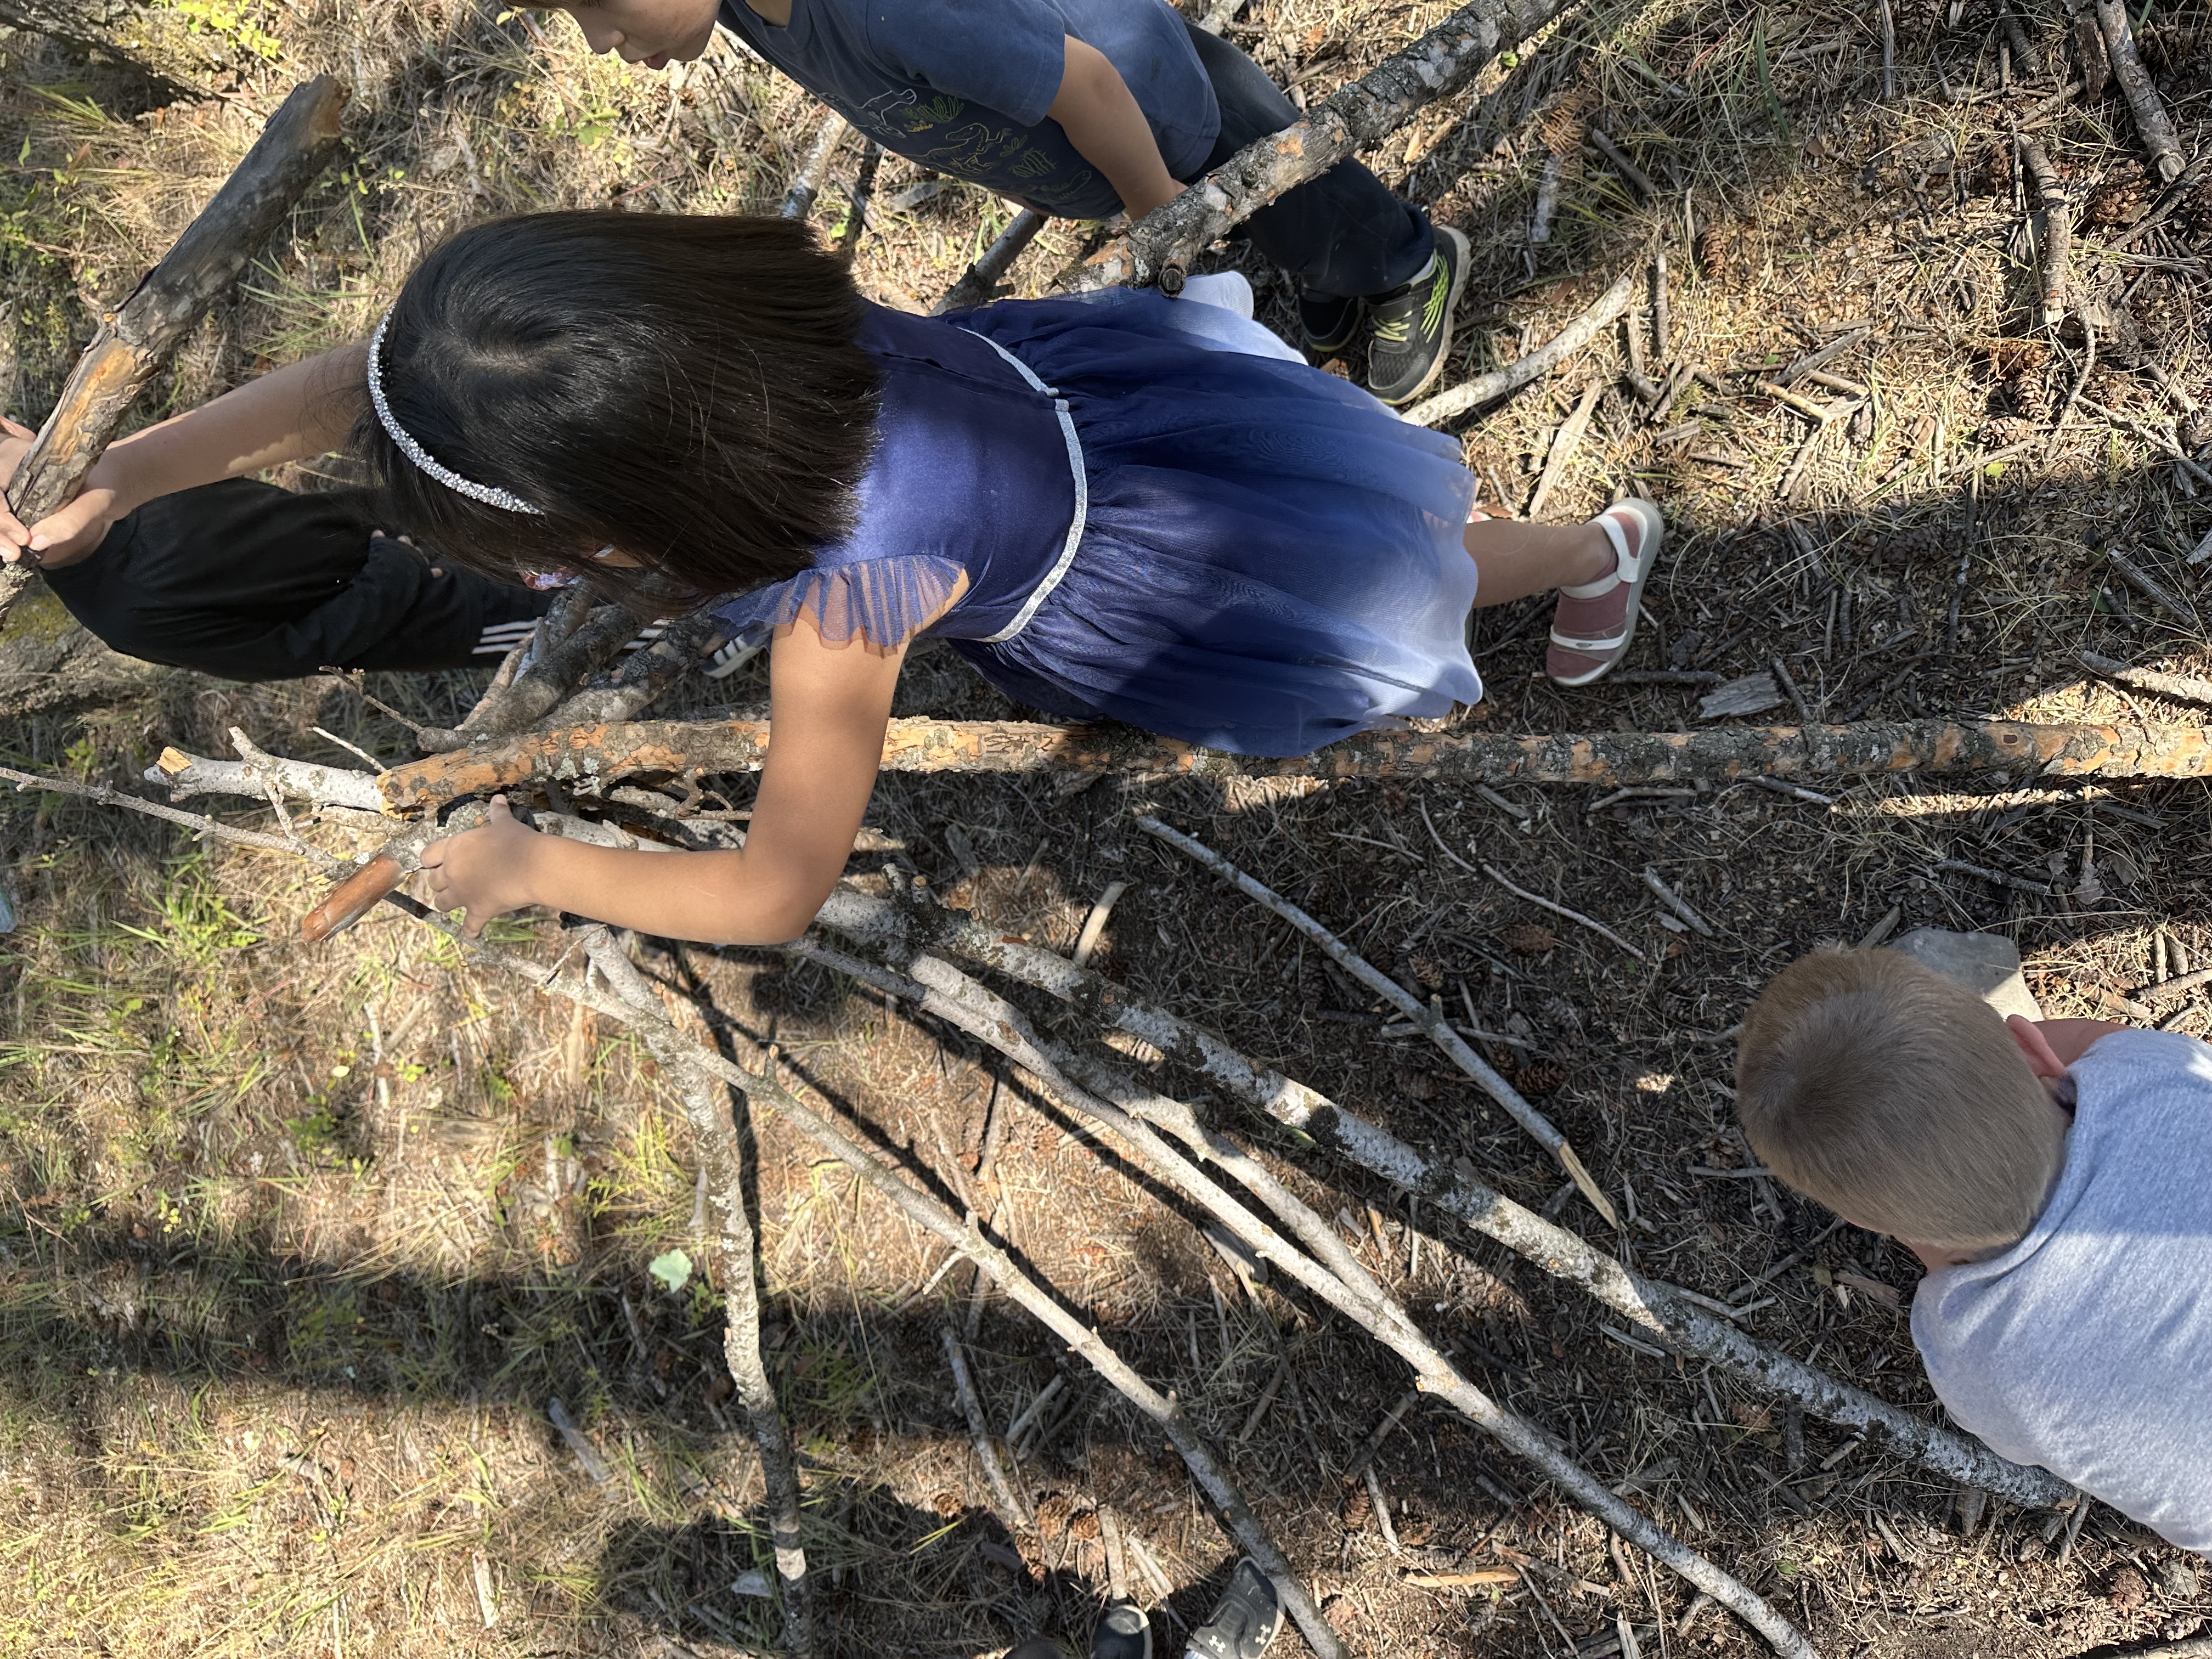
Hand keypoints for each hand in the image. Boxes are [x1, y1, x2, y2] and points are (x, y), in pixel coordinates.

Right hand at [0, 420, 128, 569]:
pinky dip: (7, 536)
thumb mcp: (95, 501)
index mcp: (23, 463)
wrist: (116, 483)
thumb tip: (35, 543)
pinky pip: (8, 523)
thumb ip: (71, 520)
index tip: (24, 539)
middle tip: (14, 553)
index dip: (2, 516)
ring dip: (1, 535)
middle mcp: (14, 476)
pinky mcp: (24, 507)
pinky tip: (14, 552)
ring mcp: (17, 492)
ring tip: (13, 555)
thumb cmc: (106, 485)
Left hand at [417, 796, 547, 934]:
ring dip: (448, 903)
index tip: (438, 862)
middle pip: (432, 881)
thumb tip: (498, 798)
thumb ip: (497, 813)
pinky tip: (472, 933)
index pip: (427, 856)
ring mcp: (463, 893)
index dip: (431, 860)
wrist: (531, 865)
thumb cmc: (515, 840)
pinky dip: (470, 930)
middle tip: (453, 881)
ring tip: (457, 902)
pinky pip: (469, 926)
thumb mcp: (504, 824)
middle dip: (440, 882)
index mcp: (453, 849)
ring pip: (442, 903)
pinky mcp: (478, 910)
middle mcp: (451, 872)